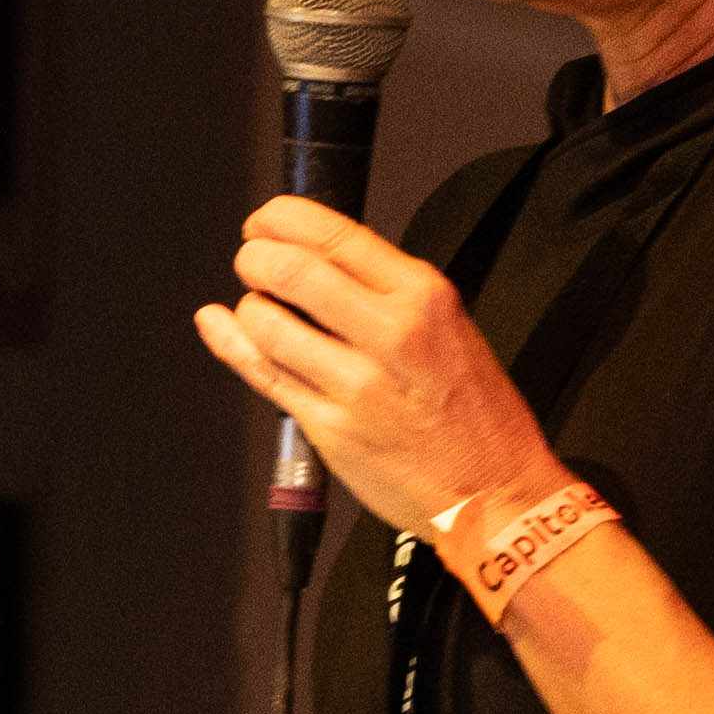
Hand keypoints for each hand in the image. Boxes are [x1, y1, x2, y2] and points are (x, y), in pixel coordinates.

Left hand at [192, 196, 555, 533]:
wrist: (494, 495)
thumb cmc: (477, 416)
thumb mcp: (452, 326)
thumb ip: (387, 292)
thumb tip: (320, 259)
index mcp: (423, 298)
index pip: (335, 233)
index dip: (281, 219)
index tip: (265, 222)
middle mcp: (389, 334)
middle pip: (291, 270)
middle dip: (255, 258)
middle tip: (252, 260)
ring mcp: (355, 385)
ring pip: (266, 324)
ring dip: (248, 307)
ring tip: (256, 308)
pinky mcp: (329, 428)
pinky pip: (264, 375)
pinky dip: (230, 343)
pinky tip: (218, 325)